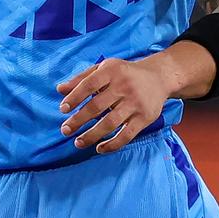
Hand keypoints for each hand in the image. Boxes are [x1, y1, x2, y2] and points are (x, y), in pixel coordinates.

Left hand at [56, 56, 170, 153]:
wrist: (159, 77)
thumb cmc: (123, 73)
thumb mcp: (103, 68)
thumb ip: (81, 79)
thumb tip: (59, 90)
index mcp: (111, 71)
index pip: (89, 85)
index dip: (75, 97)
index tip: (63, 109)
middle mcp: (124, 87)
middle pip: (97, 106)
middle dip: (79, 120)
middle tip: (65, 130)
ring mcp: (135, 103)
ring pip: (111, 123)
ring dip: (92, 135)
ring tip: (78, 142)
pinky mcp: (145, 118)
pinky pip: (127, 134)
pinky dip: (113, 144)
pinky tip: (100, 148)